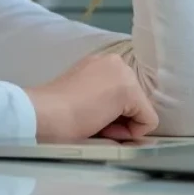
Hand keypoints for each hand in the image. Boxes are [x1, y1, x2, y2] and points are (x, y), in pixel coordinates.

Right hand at [24, 53, 158, 141]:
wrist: (45, 113)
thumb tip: (124, 121)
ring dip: (123, 125)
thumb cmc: (55, 111)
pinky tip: (106, 128)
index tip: (89, 115)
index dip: (110, 113)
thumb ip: (103, 99)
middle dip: (119, 119)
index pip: (122, 94)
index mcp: (101, 62)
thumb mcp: (82, 96)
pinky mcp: (130, 91)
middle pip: (135, 101)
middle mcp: (116, 62)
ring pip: (141, 110)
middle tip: (93, 123)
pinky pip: (148, 121)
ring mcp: (124, 74)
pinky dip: (132, 133)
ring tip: (96, 124)